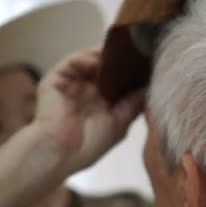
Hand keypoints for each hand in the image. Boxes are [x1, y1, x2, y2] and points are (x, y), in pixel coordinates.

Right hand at [33, 49, 144, 174]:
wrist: (61, 154)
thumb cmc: (88, 146)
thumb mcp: (119, 124)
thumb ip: (134, 104)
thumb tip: (150, 87)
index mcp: (101, 101)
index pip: (117, 79)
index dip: (131, 71)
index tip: (148, 63)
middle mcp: (86, 90)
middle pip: (104, 66)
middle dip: (120, 59)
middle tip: (137, 51)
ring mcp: (71, 83)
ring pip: (89, 59)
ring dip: (104, 55)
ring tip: (120, 53)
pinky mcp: (56, 80)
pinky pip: (72, 61)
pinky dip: (86, 58)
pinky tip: (98, 62)